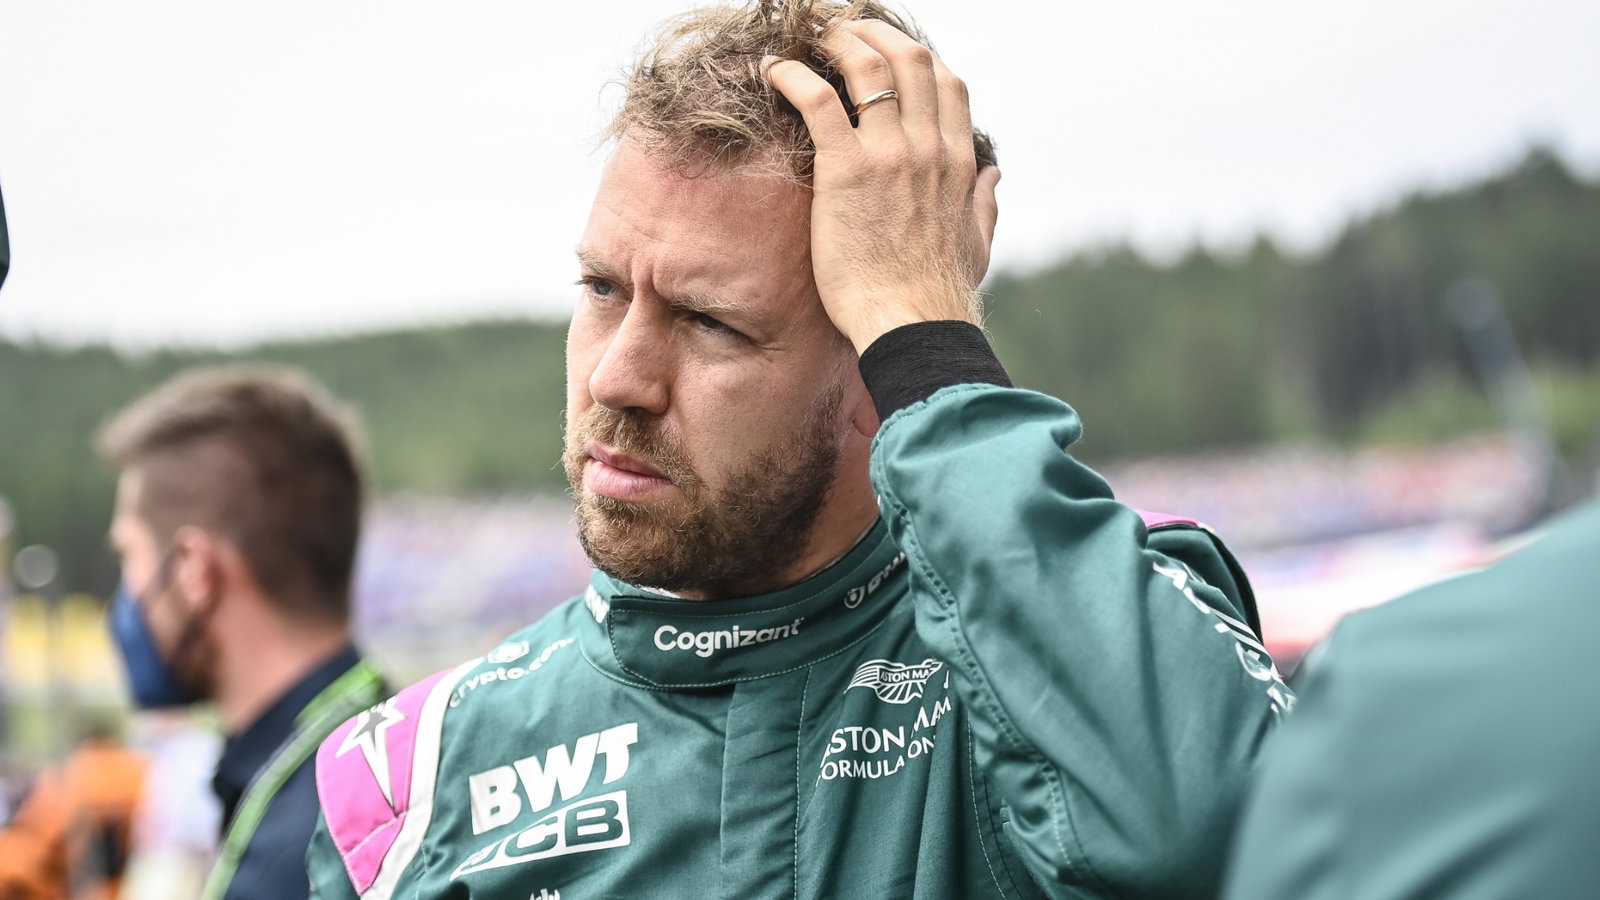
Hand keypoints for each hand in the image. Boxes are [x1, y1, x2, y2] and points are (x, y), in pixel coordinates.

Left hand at [766, 21, 1000, 354]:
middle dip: (875, 34)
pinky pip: (816, 101)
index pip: (948, 83)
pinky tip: (773, 70)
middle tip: (845, 32)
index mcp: (958, 162)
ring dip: (838, 43)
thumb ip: (984, 203)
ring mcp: (889, 155)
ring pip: (867, 69)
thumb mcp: (977, 243)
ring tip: (813, 40)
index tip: (889, 53)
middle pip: (909, 60)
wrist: (912, 324)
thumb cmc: (938, 296)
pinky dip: (792, 76)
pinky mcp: (845, 171)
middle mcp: (928, 148)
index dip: (916, 58)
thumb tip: (993, 176)